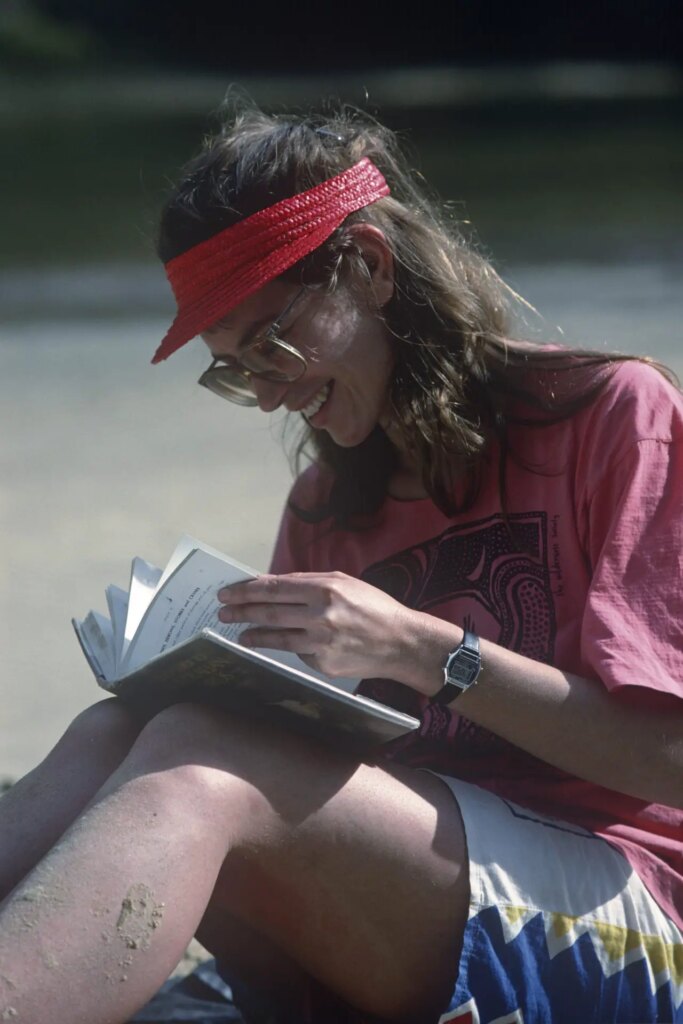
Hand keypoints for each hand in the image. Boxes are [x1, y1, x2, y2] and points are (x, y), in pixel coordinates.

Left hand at [217, 572, 420, 680]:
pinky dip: (283, 646)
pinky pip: (296, 653)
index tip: (227, 592)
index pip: (274, 589)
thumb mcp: (343, 582)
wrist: (400, 642)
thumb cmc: (373, 607)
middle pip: (269, 612)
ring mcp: (321, 643)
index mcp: (325, 589)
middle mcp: (321, 615)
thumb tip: (271, 584)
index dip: (246, 590)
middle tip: (223, 611)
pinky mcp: (323, 664)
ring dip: (252, 634)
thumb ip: (307, 582)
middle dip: (241, 611)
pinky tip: (271, 644)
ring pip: (276, 637)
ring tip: (239, 632)